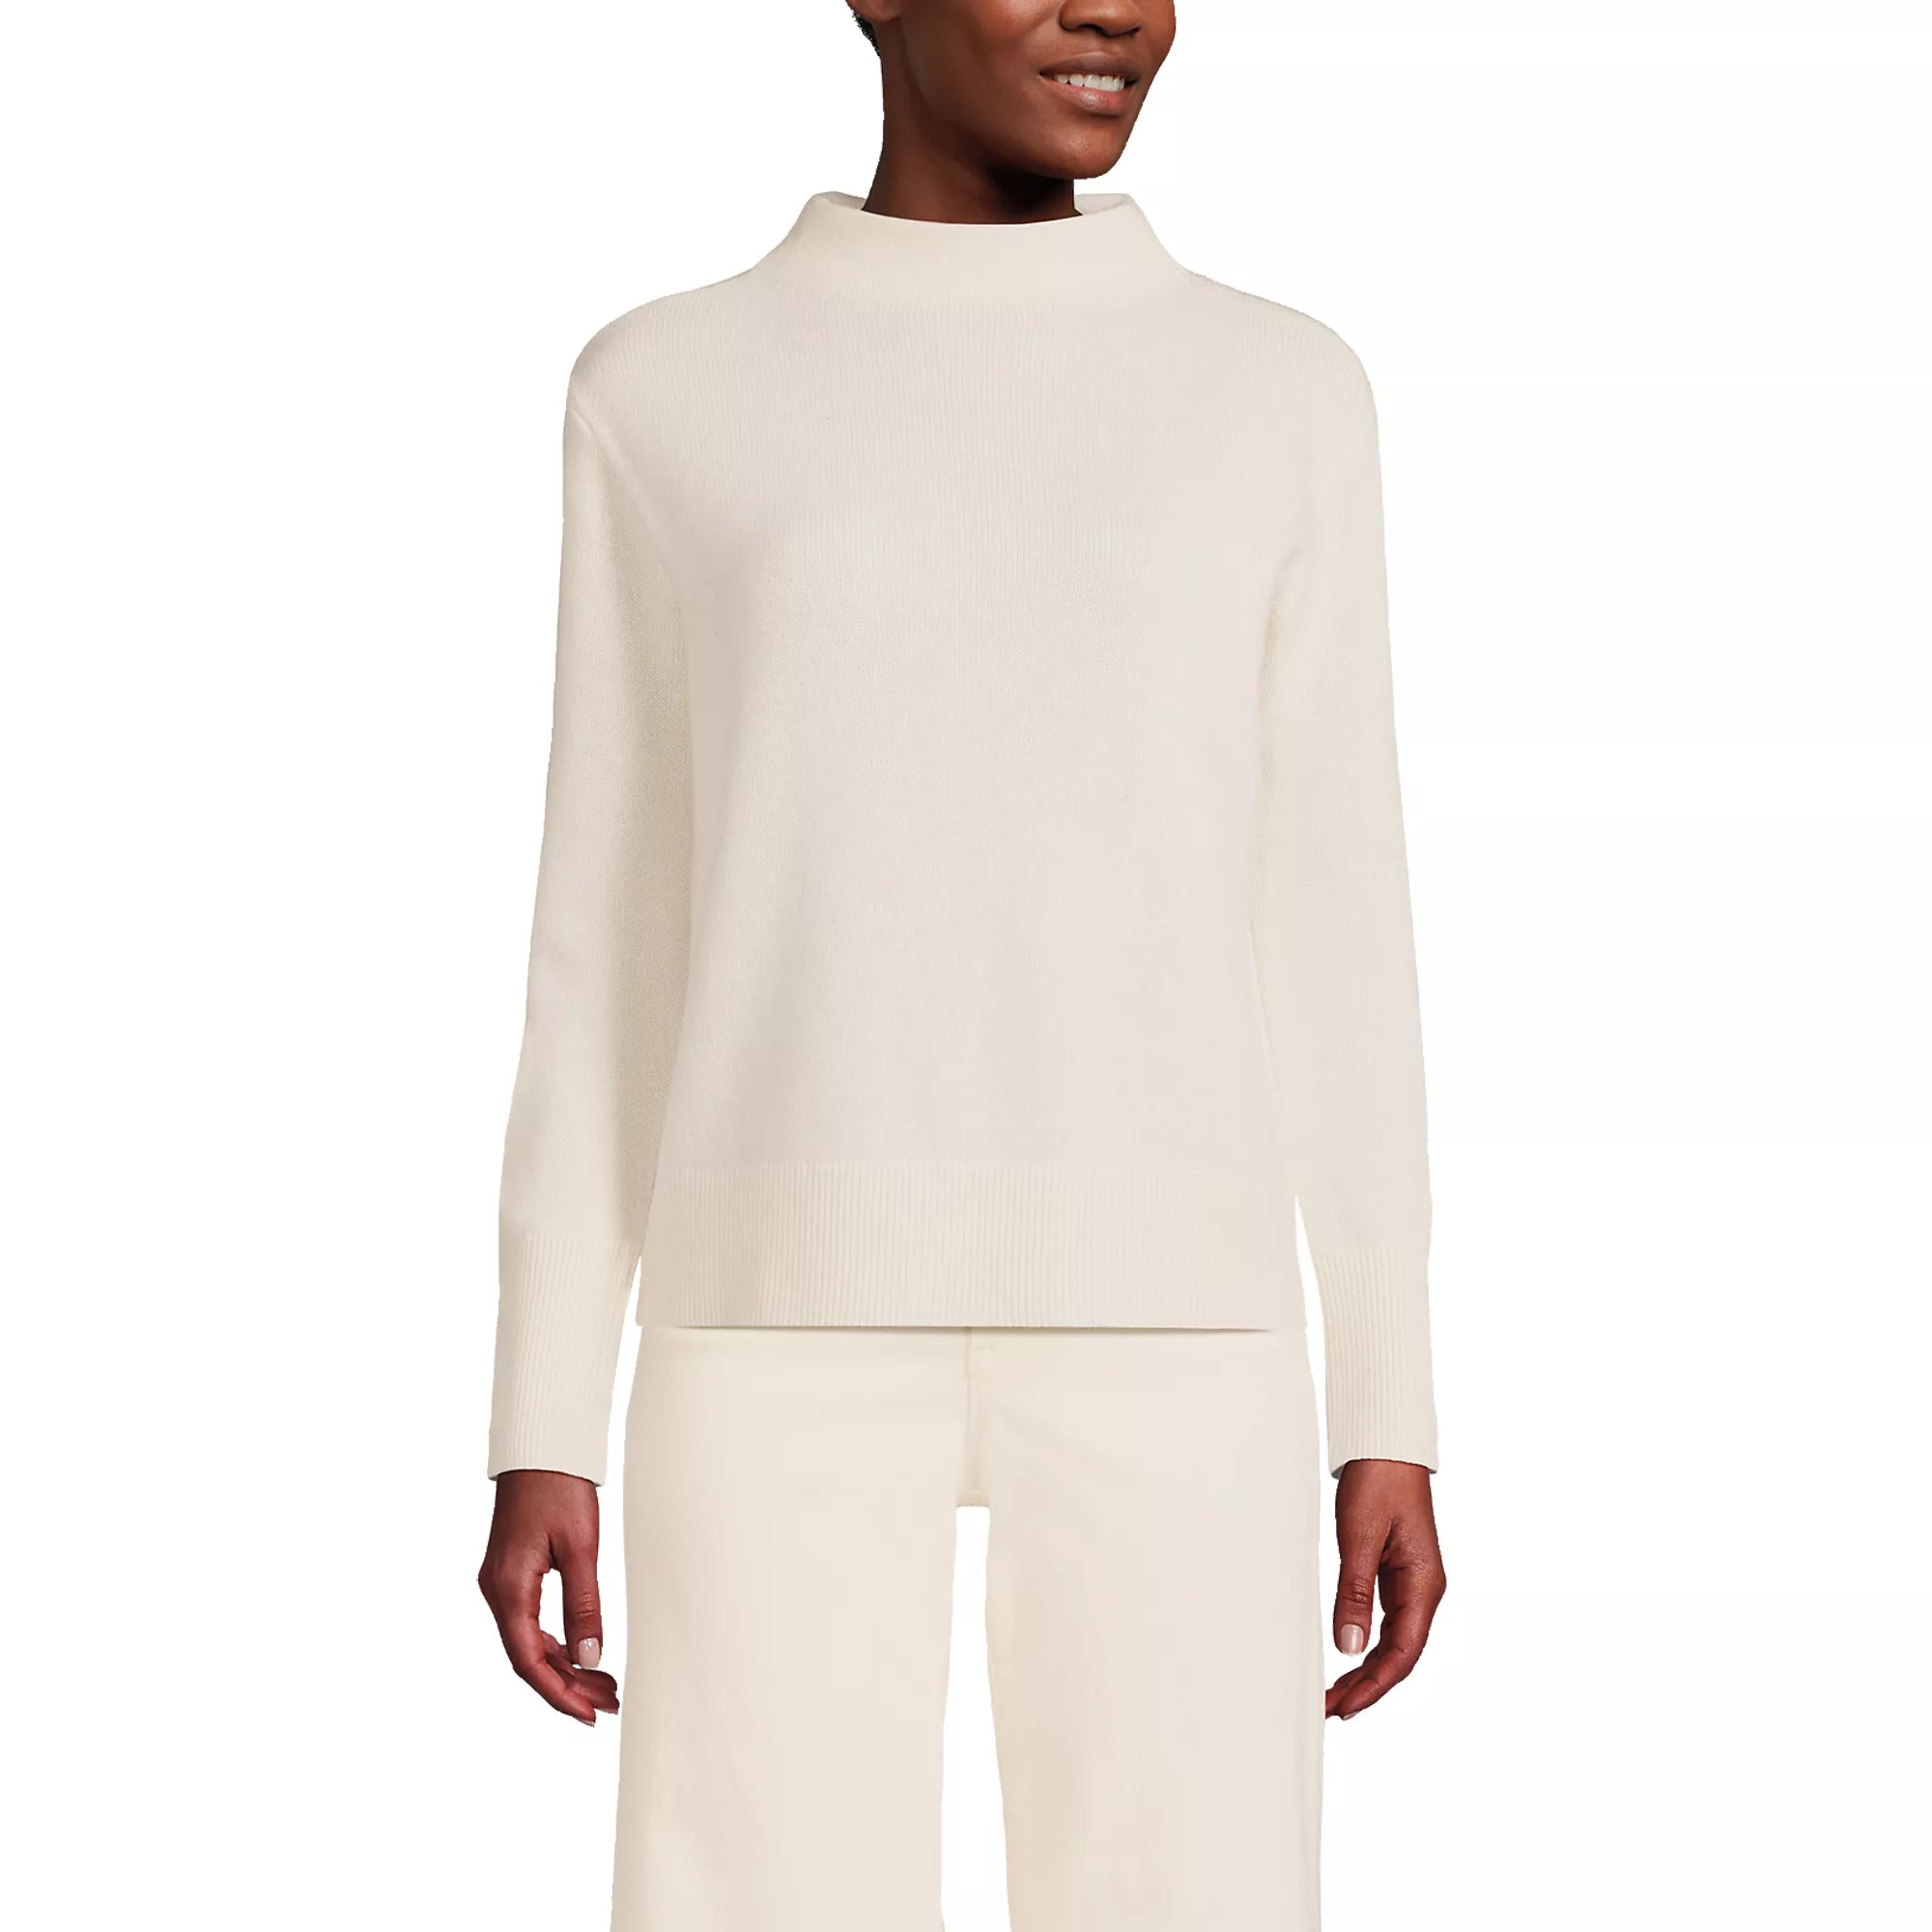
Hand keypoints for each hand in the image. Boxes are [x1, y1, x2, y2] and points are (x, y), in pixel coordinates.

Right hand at [478, 1469, 620, 1724]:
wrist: (540, 1447)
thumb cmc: (560, 1488)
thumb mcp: (581, 1548)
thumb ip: (584, 1606)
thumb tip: (591, 1660)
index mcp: (509, 1589)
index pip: (528, 1661)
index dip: (558, 1694)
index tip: (589, 1715)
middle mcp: (496, 1591)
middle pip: (527, 1657)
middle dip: (567, 1686)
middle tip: (609, 1704)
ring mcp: (500, 1583)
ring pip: (528, 1642)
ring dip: (564, 1666)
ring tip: (604, 1685)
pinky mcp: (509, 1574)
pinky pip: (528, 1622)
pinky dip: (555, 1644)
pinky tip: (581, 1654)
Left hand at [1326, 1458, 1445, 1719]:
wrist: (1385, 1447)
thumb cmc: (1378, 1483)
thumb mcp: (1360, 1538)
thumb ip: (1355, 1594)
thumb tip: (1349, 1648)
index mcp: (1424, 1585)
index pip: (1403, 1652)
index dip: (1375, 1685)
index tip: (1345, 1707)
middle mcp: (1423, 1590)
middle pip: (1399, 1655)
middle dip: (1367, 1686)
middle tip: (1330, 1710)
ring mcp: (1411, 1584)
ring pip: (1391, 1642)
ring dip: (1365, 1670)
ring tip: (1334, 1695)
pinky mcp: (1396, 1574)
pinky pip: (1384, 1622)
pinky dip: (1366, 1644)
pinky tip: (1348, 1658)